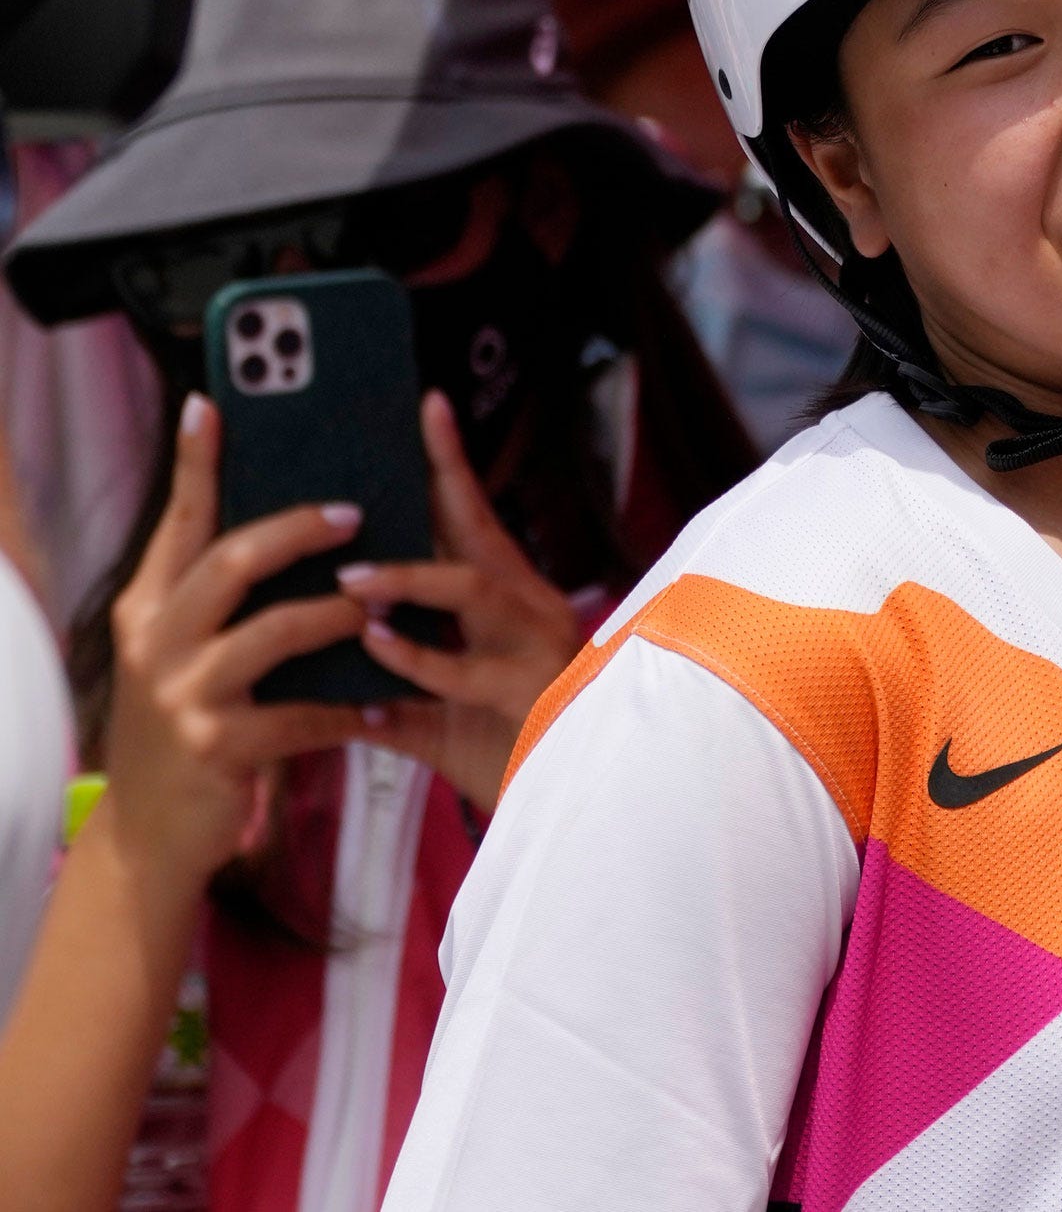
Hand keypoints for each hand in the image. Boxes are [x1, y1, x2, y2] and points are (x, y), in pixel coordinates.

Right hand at [103, 394, 371, 891]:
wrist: (154, 833)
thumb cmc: (191, 726)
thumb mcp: (184, 654)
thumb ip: (219, 597)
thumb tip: (291, 525)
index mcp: (150, 606)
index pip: (179, 520)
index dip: (197, 462)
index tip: (212, 404)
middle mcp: (154, 640)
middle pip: (231, 559)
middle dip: (298, 528)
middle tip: (355, 512)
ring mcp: (182, 694)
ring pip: (275, 629)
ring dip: (338, 615)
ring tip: (378, 611)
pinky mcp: (219, 745)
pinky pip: (305, 710)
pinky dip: (351, 706)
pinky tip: (384, 708)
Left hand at [347, 390, 582, 811]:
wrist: (578, 813)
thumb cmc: (507, 751)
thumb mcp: (444, 707)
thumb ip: (394, 678)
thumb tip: (326, 655)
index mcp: (511, 598)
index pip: (474, 516)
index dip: (448, 461)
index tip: (425, 404)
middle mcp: (530, 609)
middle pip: (476, 534)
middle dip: (432, 491)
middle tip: (361, 479)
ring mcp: (534, 650)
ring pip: (472, 591)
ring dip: (407, 581)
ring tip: (351, 581)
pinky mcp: (529, 697)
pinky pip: (464, 671)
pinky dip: (415, 661)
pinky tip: (374, 655)